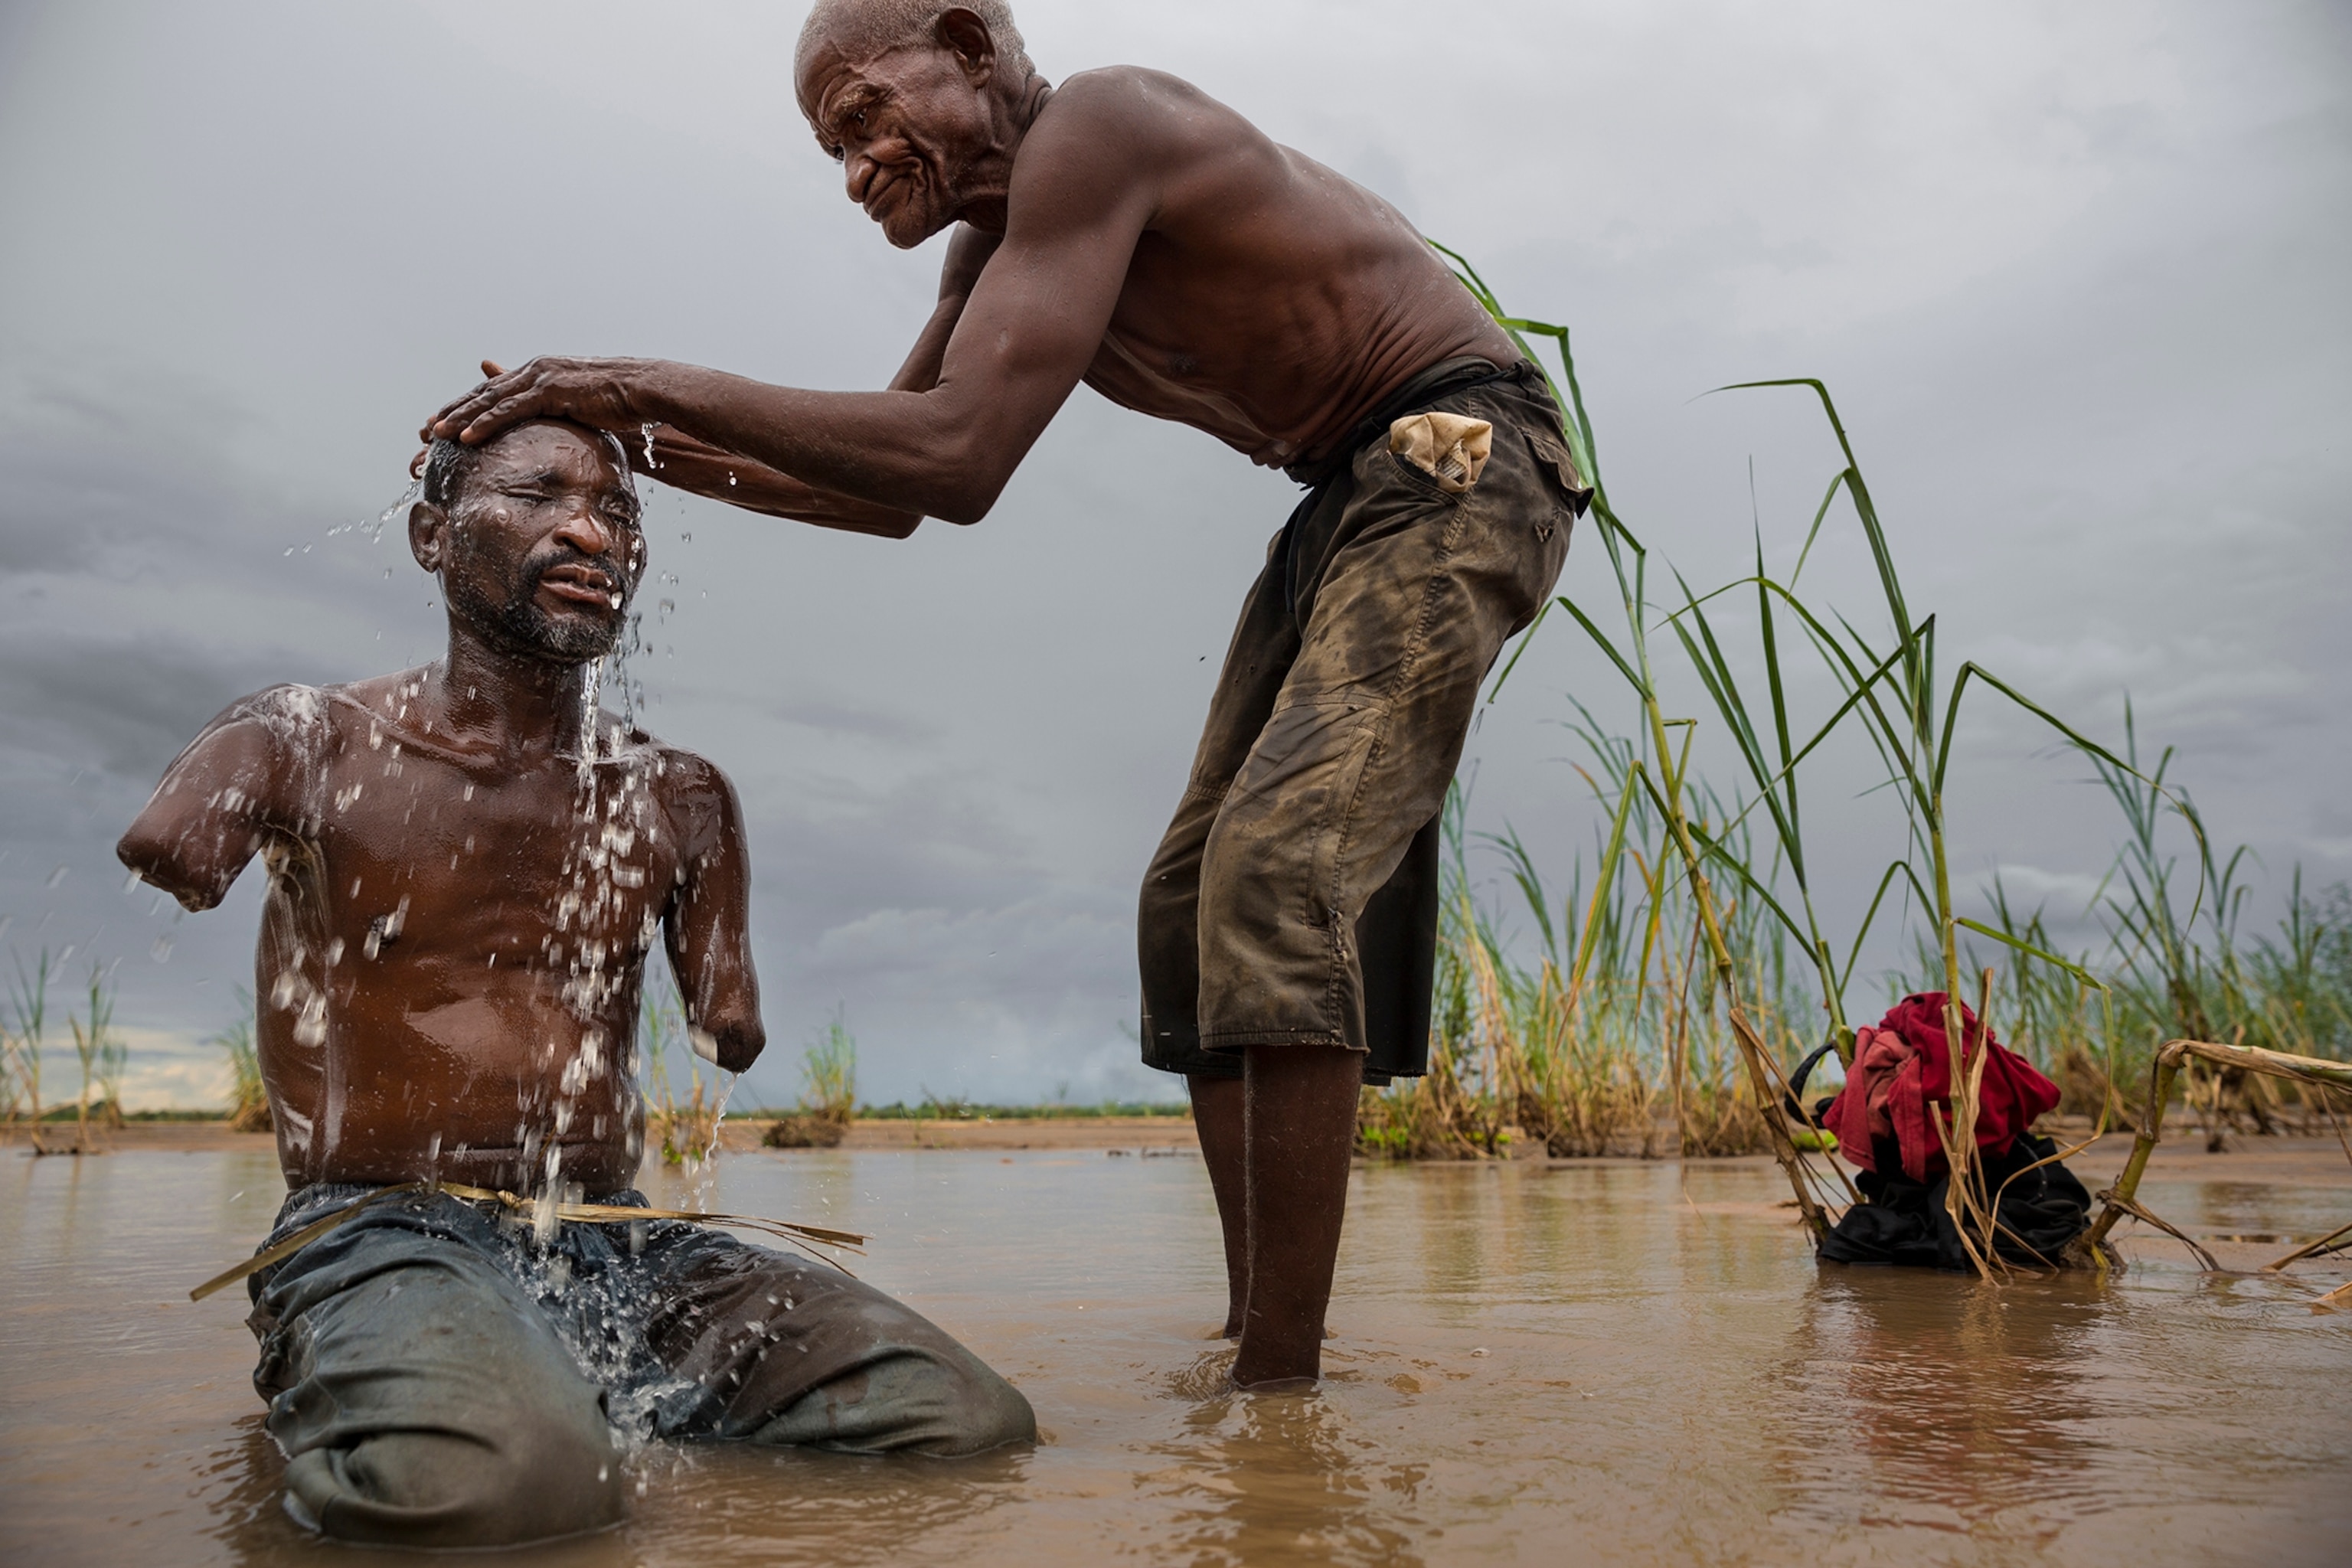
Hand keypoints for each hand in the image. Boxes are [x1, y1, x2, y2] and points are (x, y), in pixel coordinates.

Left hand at [422, 356, 664, 445]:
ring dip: (458, 418)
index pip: (494, 392)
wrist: (643, 389)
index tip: (443, 422)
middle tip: (425, 429)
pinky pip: (508, 411)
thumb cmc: (619, 401)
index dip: (466, 408)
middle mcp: (534, 371)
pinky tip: (465, 438)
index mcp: (539, 374)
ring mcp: (540, 378)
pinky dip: (484, 424)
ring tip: (433, 434)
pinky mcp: (549, 391)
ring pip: (488, 401)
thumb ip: (557, 408)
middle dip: (452, 412)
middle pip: (483, 394)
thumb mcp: (581, 404)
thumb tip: (551, 418)